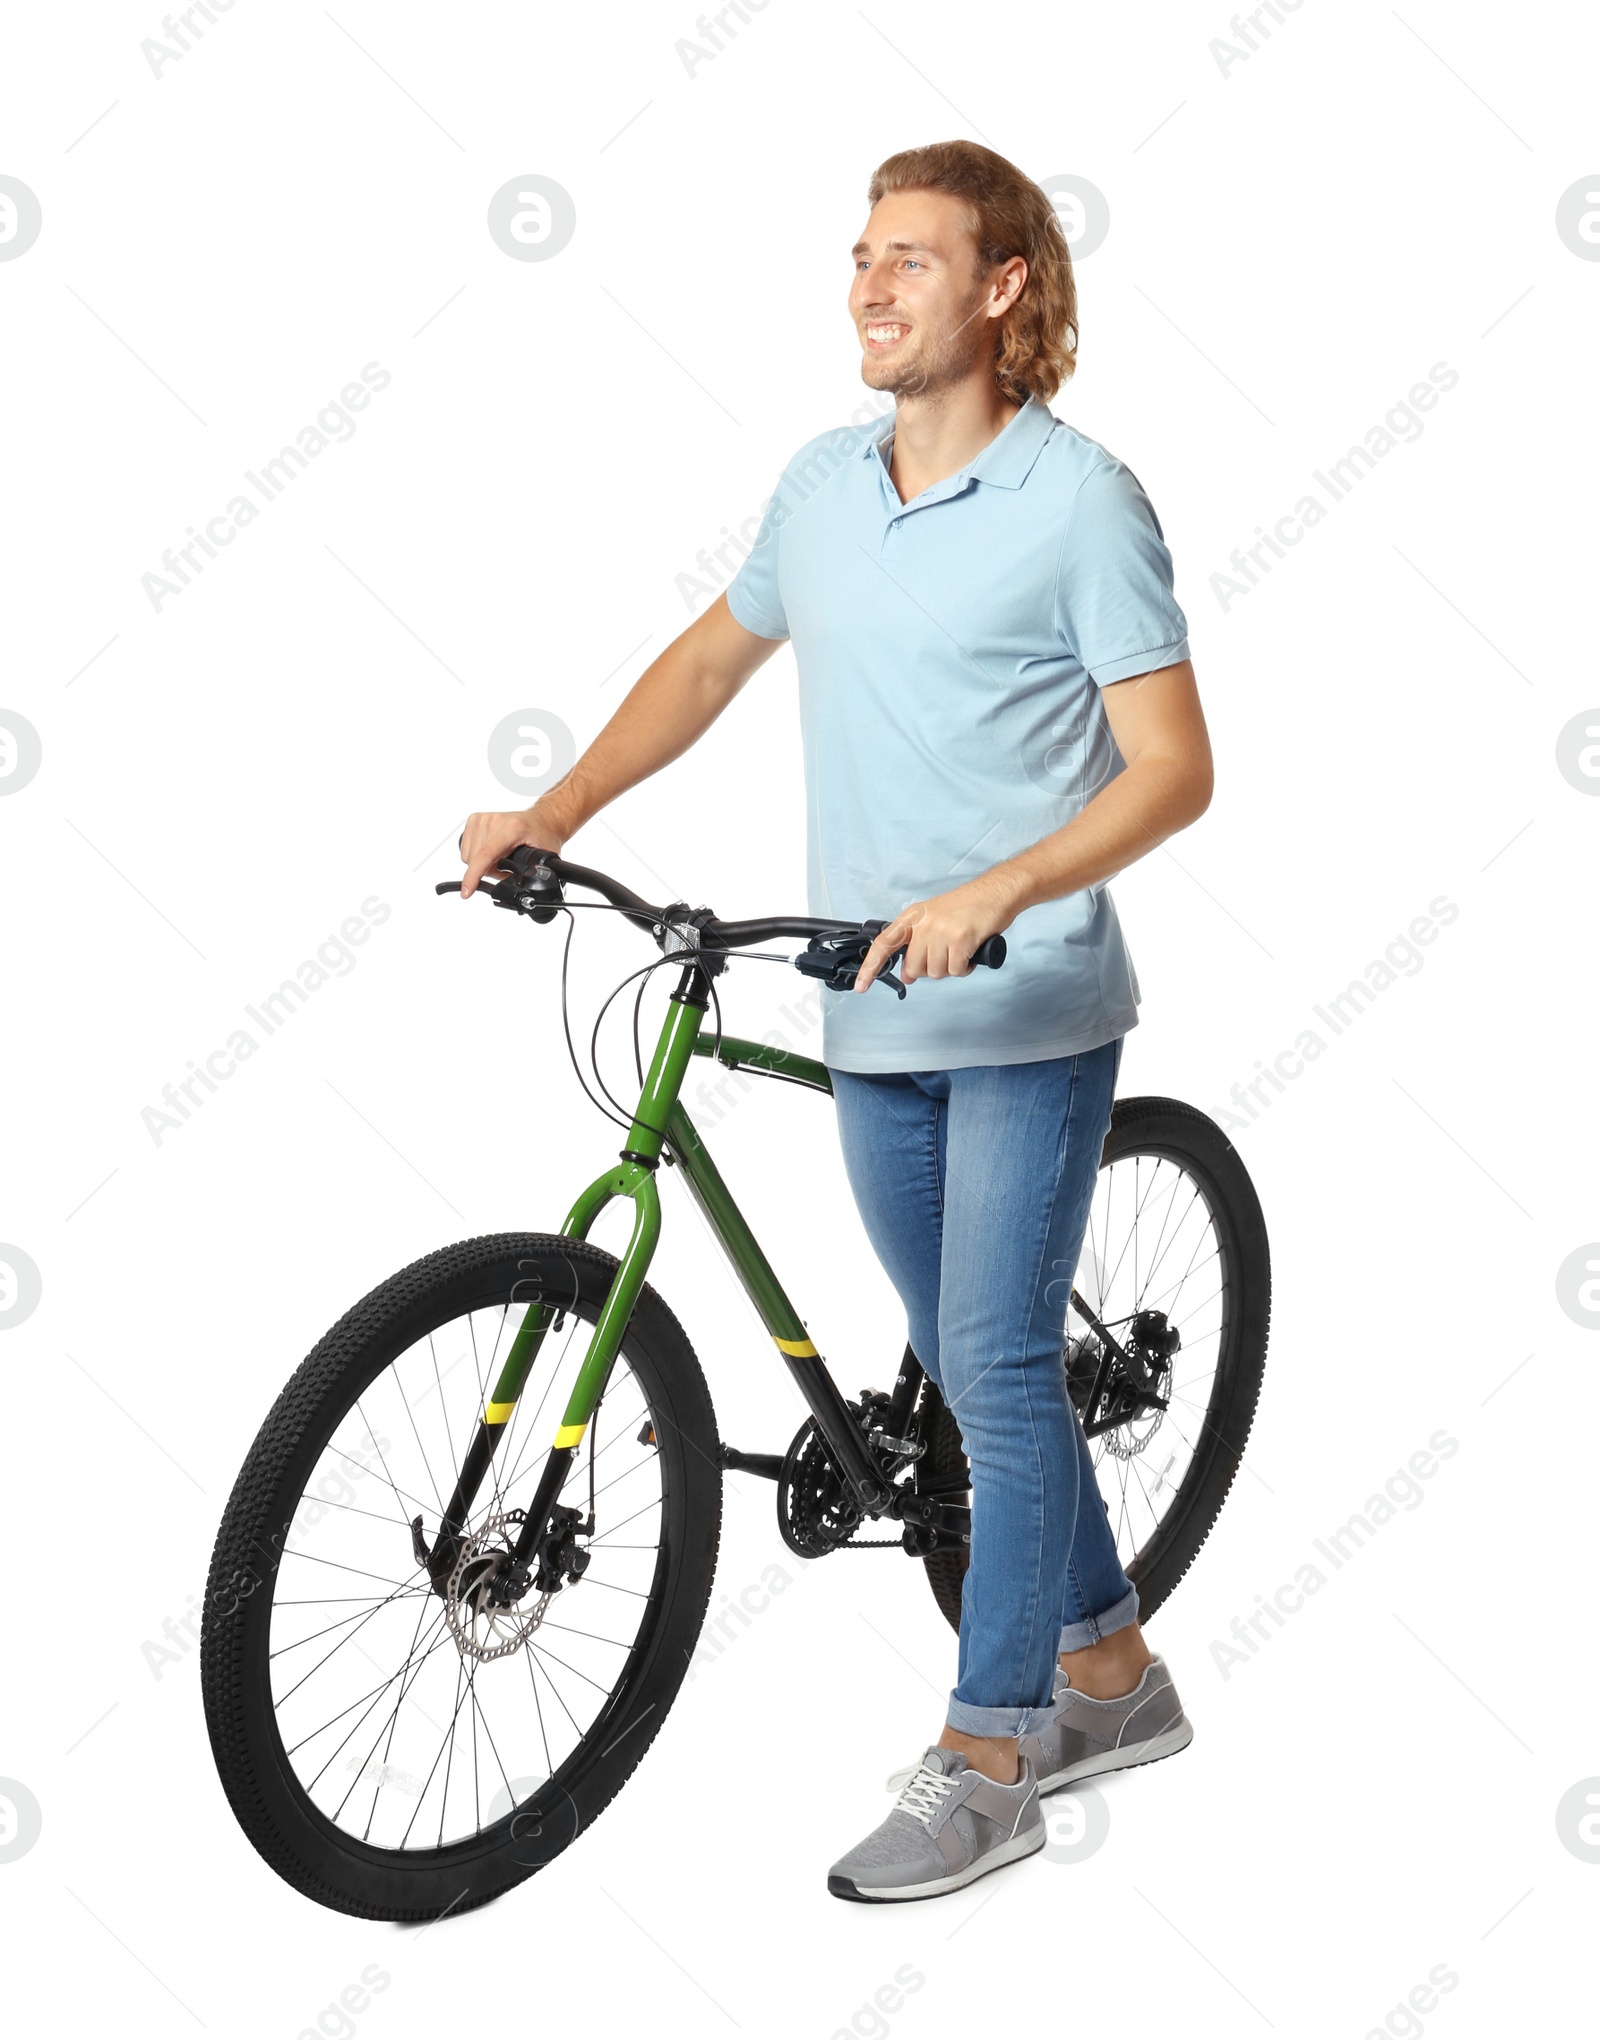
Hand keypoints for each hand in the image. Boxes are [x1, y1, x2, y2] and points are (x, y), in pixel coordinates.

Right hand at [459, 798, 569, 897]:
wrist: (541, 818)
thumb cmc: (543, 835)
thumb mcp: (543, 858)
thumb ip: (530, 873)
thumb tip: (515, 887)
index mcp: (512, 828)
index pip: (486, 854)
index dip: (474, 875)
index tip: (467, 891)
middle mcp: (494, 820)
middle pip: (475, 860)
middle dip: (489, 871)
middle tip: (507, 866)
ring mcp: (482, 818)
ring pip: (468, 856)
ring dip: (482, 864)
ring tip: (501, 857)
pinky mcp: (474, 819)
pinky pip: (466, 849)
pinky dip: (476, 856)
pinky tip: (492, 852)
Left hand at [851, 874, 1019, 991]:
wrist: (996, 892)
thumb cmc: (968, 906)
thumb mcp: (934, 920)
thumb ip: (917, 946)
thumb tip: (907, 975)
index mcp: (913, 917)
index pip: (884, 944)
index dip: (871, 967)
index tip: (861, 985)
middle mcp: (923, 924)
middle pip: (914, 967)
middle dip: (929, 969)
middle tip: (945, 955)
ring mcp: (941, 931)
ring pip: (935, 972)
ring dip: (950, 969)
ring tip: (960, 950)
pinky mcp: (960, 939)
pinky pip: (955, 971)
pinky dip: (964, 968)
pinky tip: (970, 954)